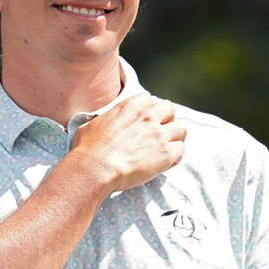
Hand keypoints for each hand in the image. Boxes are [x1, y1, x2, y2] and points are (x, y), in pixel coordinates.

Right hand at [68, 95, 184, 194]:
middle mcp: (147, 116)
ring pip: (181, 129)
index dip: (147, 111)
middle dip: (166, 120)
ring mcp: (159, 134)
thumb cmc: (87, 150)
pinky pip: (181, 150)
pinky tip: (164, 164)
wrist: (94, 169)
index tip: (143, 122)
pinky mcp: (166, 153)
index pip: (148, 100)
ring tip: (165, 149)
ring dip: (175, 138)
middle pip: (169, 109)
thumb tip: (101, 124)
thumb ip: (104, 121)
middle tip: (157, 134)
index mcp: (129, 107)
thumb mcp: (90, 126)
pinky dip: (175, 157)